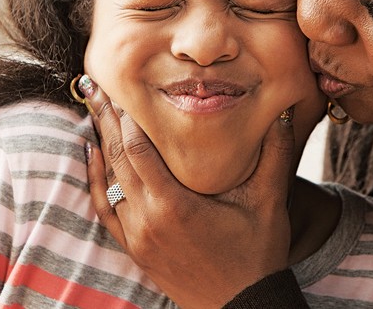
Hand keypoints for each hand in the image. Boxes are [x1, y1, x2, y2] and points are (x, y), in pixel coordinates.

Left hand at [79, 75, 295, 308]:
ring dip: (101, 144)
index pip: (139, 149)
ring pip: (108, 181)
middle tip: (93, 85)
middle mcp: (148, 219)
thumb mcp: (268, 202)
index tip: (119, 86)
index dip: (126, 115)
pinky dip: (97, 180)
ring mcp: (137, 236)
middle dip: (105, 119)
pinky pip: (105, 208)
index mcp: (175, 205)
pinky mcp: (135, 249)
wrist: (241, 306)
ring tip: (92, 111)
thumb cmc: (257, 254)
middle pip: (118, 158)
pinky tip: (94, 157)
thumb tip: (280, 111)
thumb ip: (274, 153)